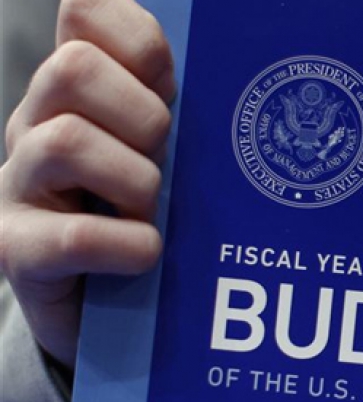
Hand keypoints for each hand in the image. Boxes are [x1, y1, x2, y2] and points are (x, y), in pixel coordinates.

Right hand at [0, 0, 174, 367]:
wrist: (103, 299)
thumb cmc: (141, 212)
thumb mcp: (163, 149)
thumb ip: (175, 104)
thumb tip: (228, 70)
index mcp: (76, 91)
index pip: (86, 13)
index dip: (138, 39)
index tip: (170, 86)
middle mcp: (37, 124)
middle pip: (73, 68)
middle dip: (142, 115)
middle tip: (162, 158)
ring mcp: (20, 185)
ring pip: (66, 142)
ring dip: (134, 180)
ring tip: (150, 210)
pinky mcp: (19, 248)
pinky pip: (74, 236)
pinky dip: (127, 244)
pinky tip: (146, 252)